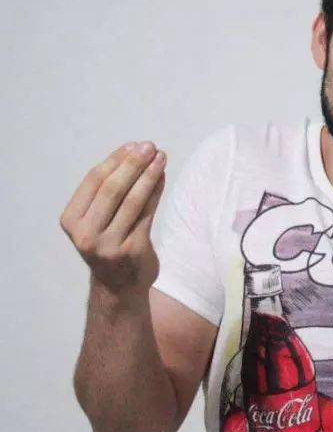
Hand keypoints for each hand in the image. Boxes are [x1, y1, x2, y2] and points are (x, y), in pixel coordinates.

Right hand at [60, 141, 166, 296]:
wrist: (118, 286)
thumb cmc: (108, 243)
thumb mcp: (96, 219)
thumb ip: (108, 191)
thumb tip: (134, 151)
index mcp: (71, 221)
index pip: (93, 181)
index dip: (115, 160)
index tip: (133, 144)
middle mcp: (86, 234)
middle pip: (112, 189)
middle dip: (133, 164)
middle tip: (150, 146)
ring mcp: (109, 244)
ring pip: (132, 200)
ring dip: (149, 175)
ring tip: (161, 157)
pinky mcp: (133, 250)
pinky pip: (148, 213)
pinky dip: (156, 192)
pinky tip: (163, 177)